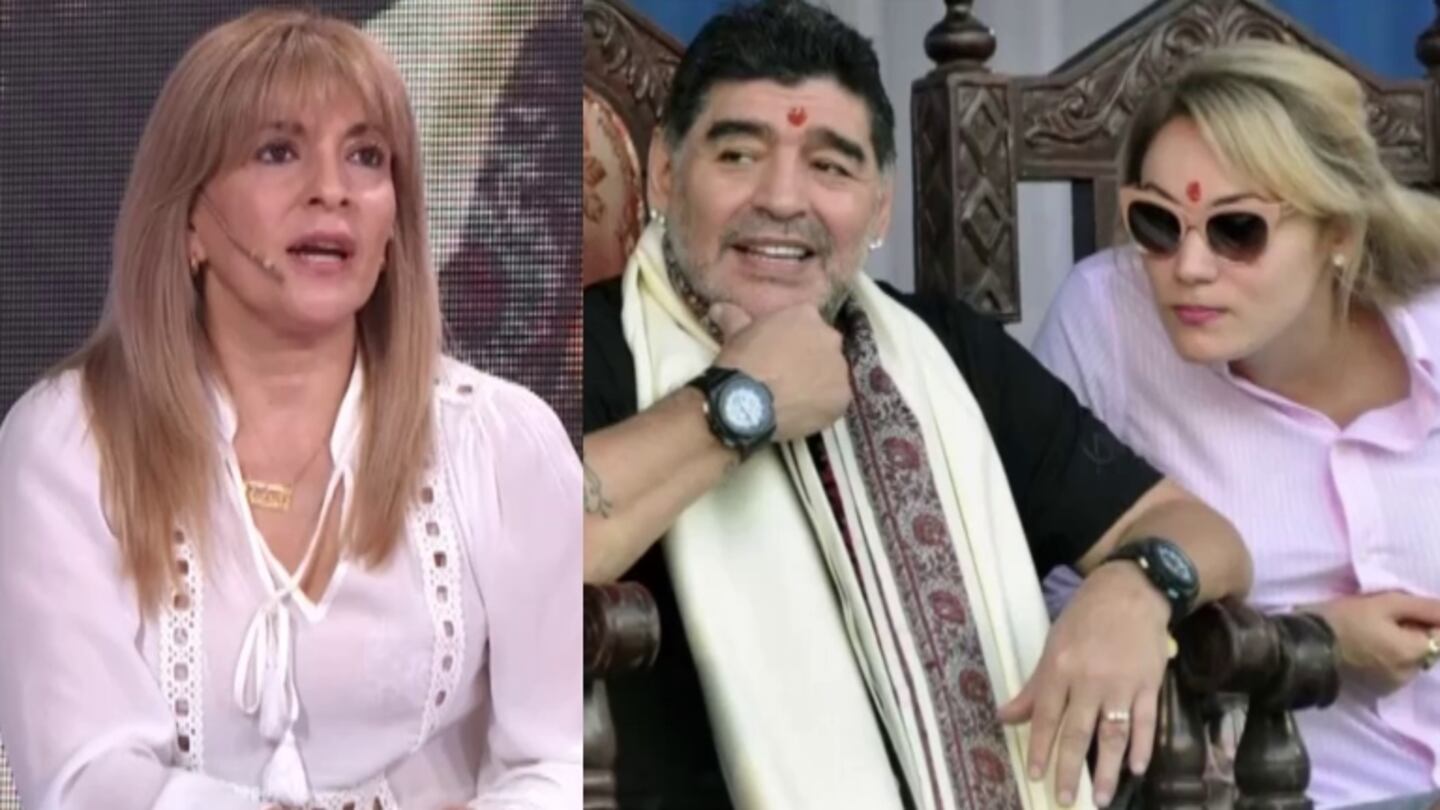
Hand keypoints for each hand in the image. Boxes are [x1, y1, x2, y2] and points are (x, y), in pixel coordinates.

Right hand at [711, 302, 850, 441]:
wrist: (746, 402)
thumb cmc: (741, 362)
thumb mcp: (734, 334)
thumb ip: (733, 317)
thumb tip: (717, 308)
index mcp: (806, 315)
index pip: (806, 322)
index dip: (794, 338)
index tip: (781, 351)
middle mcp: (830, 336)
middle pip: (824, 346)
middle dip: (810, 358)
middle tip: (788, 374)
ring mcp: (839, 368)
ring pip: (832, 373)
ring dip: (819, 381)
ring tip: (795, 396)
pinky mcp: (842, 397)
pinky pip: (836, 400)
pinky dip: (823, 404)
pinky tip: (803, 411)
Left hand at [998, 563, 1170, 807]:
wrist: (1129, 591)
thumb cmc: (1084, 619)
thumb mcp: (1052, 647)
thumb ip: (1033, 688)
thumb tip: (1005, 718)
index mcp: (1060, 669)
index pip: (1046, 717)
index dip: (1040, 748)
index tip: (1036, 776)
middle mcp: (1089, 680)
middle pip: (1077, 732)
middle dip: (1069, 769)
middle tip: (1063, 799)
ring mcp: (1122, 683)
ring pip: (1112, 734)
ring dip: (1106, 769)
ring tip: (1100, 798)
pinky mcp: (1150, 683)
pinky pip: (1145, 721)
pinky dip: (1142, 746)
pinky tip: (1136, 768)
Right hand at [1304, 592, 1439, 693]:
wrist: (1303, 647)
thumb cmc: (1343, 619)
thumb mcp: (1384, 603)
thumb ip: (1423, 608)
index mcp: (1415, 652)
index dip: (1424, 620)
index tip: (1402, 613)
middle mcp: (1410, 674)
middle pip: (1427, 649)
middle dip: (1412, 634)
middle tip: (1381, 620)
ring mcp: (1393, 686)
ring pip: (1410, 661)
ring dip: (1399, 648)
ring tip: (1370, 635)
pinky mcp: (1376, 691)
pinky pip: (1394, 672)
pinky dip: (1386, 661)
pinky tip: (1364, 650)